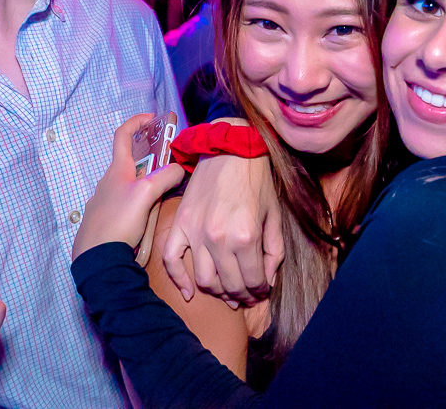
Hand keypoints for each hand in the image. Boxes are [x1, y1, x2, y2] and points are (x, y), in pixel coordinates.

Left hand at [73, 114, 186, 260]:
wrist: (97, 258)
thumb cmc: (120, 220)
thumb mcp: (147, 194)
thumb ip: (166, 177)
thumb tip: (179, 169)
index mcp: (117, 171)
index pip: (123, 135)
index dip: (137, 122)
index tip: (152, 119)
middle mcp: (107, 182)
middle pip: (130, 163)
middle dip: (150, 161)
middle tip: (168, 168)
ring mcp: (102, 202)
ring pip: (127, 186)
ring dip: (144, 185)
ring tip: (160, 198)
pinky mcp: (102, 221)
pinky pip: (122, 205)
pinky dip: (135, 204)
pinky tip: (143, 219)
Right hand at [161, 130, 282, 306]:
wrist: (230, 149)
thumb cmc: (256, 180)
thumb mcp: (274, 215)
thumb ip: (274, 251)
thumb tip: (268, 279)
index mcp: (246, 237)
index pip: (253, 280)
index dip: (260, 290)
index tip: (262, 291)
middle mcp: (219, 240)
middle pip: (230, 285)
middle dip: (242, 295)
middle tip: (248, 296)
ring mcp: (196, 233)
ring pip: (203, 279)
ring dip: (217, 292)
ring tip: (227, 292)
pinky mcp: (180, 224)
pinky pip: (172, 259)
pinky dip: (178, 280)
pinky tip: (189, 293)